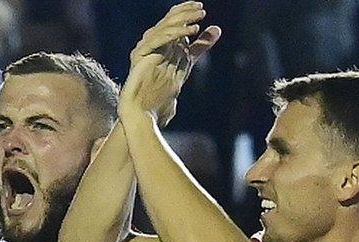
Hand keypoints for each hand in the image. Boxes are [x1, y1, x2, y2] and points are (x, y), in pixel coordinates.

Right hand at [122, 1, 220, 125]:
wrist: (143, 115)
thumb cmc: (161, 97)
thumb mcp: (185, 66)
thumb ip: (198, 49)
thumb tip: (216, 31)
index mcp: (161, 46)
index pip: (173, 24)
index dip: (186, 14)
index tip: (200, 8)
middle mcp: (152, 45)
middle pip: (168, 22)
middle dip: (185, 13)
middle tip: (200, 7)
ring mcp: (145, 49)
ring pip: (164, 27)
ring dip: (183, 20)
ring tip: (199, 16)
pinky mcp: (141, 55)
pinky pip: (159, 39)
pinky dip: (175, 34)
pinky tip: (191, 32)